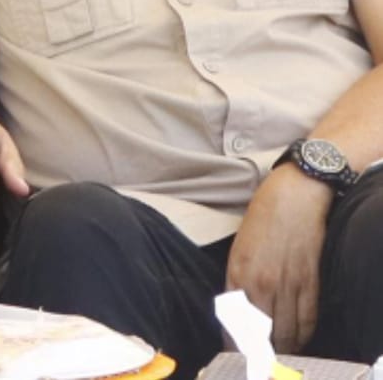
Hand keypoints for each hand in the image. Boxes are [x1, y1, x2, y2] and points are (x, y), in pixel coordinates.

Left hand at [226, 165, 331, 351]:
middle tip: (263, 352)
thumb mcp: (239, 245)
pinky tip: (300, 335)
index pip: (235, 324)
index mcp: (238, 271)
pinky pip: (308, 320)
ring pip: (286, 334)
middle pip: (261, 335)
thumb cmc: (265, 213)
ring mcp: (287, 283)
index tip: (240, 351)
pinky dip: (305, 334)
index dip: (237, 343)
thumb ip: (237, 280)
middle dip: (261, 348)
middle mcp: (261, 281)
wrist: (295, 192)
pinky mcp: (310, 280)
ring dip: (284, 346)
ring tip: (281, 347)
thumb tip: (237, 312)